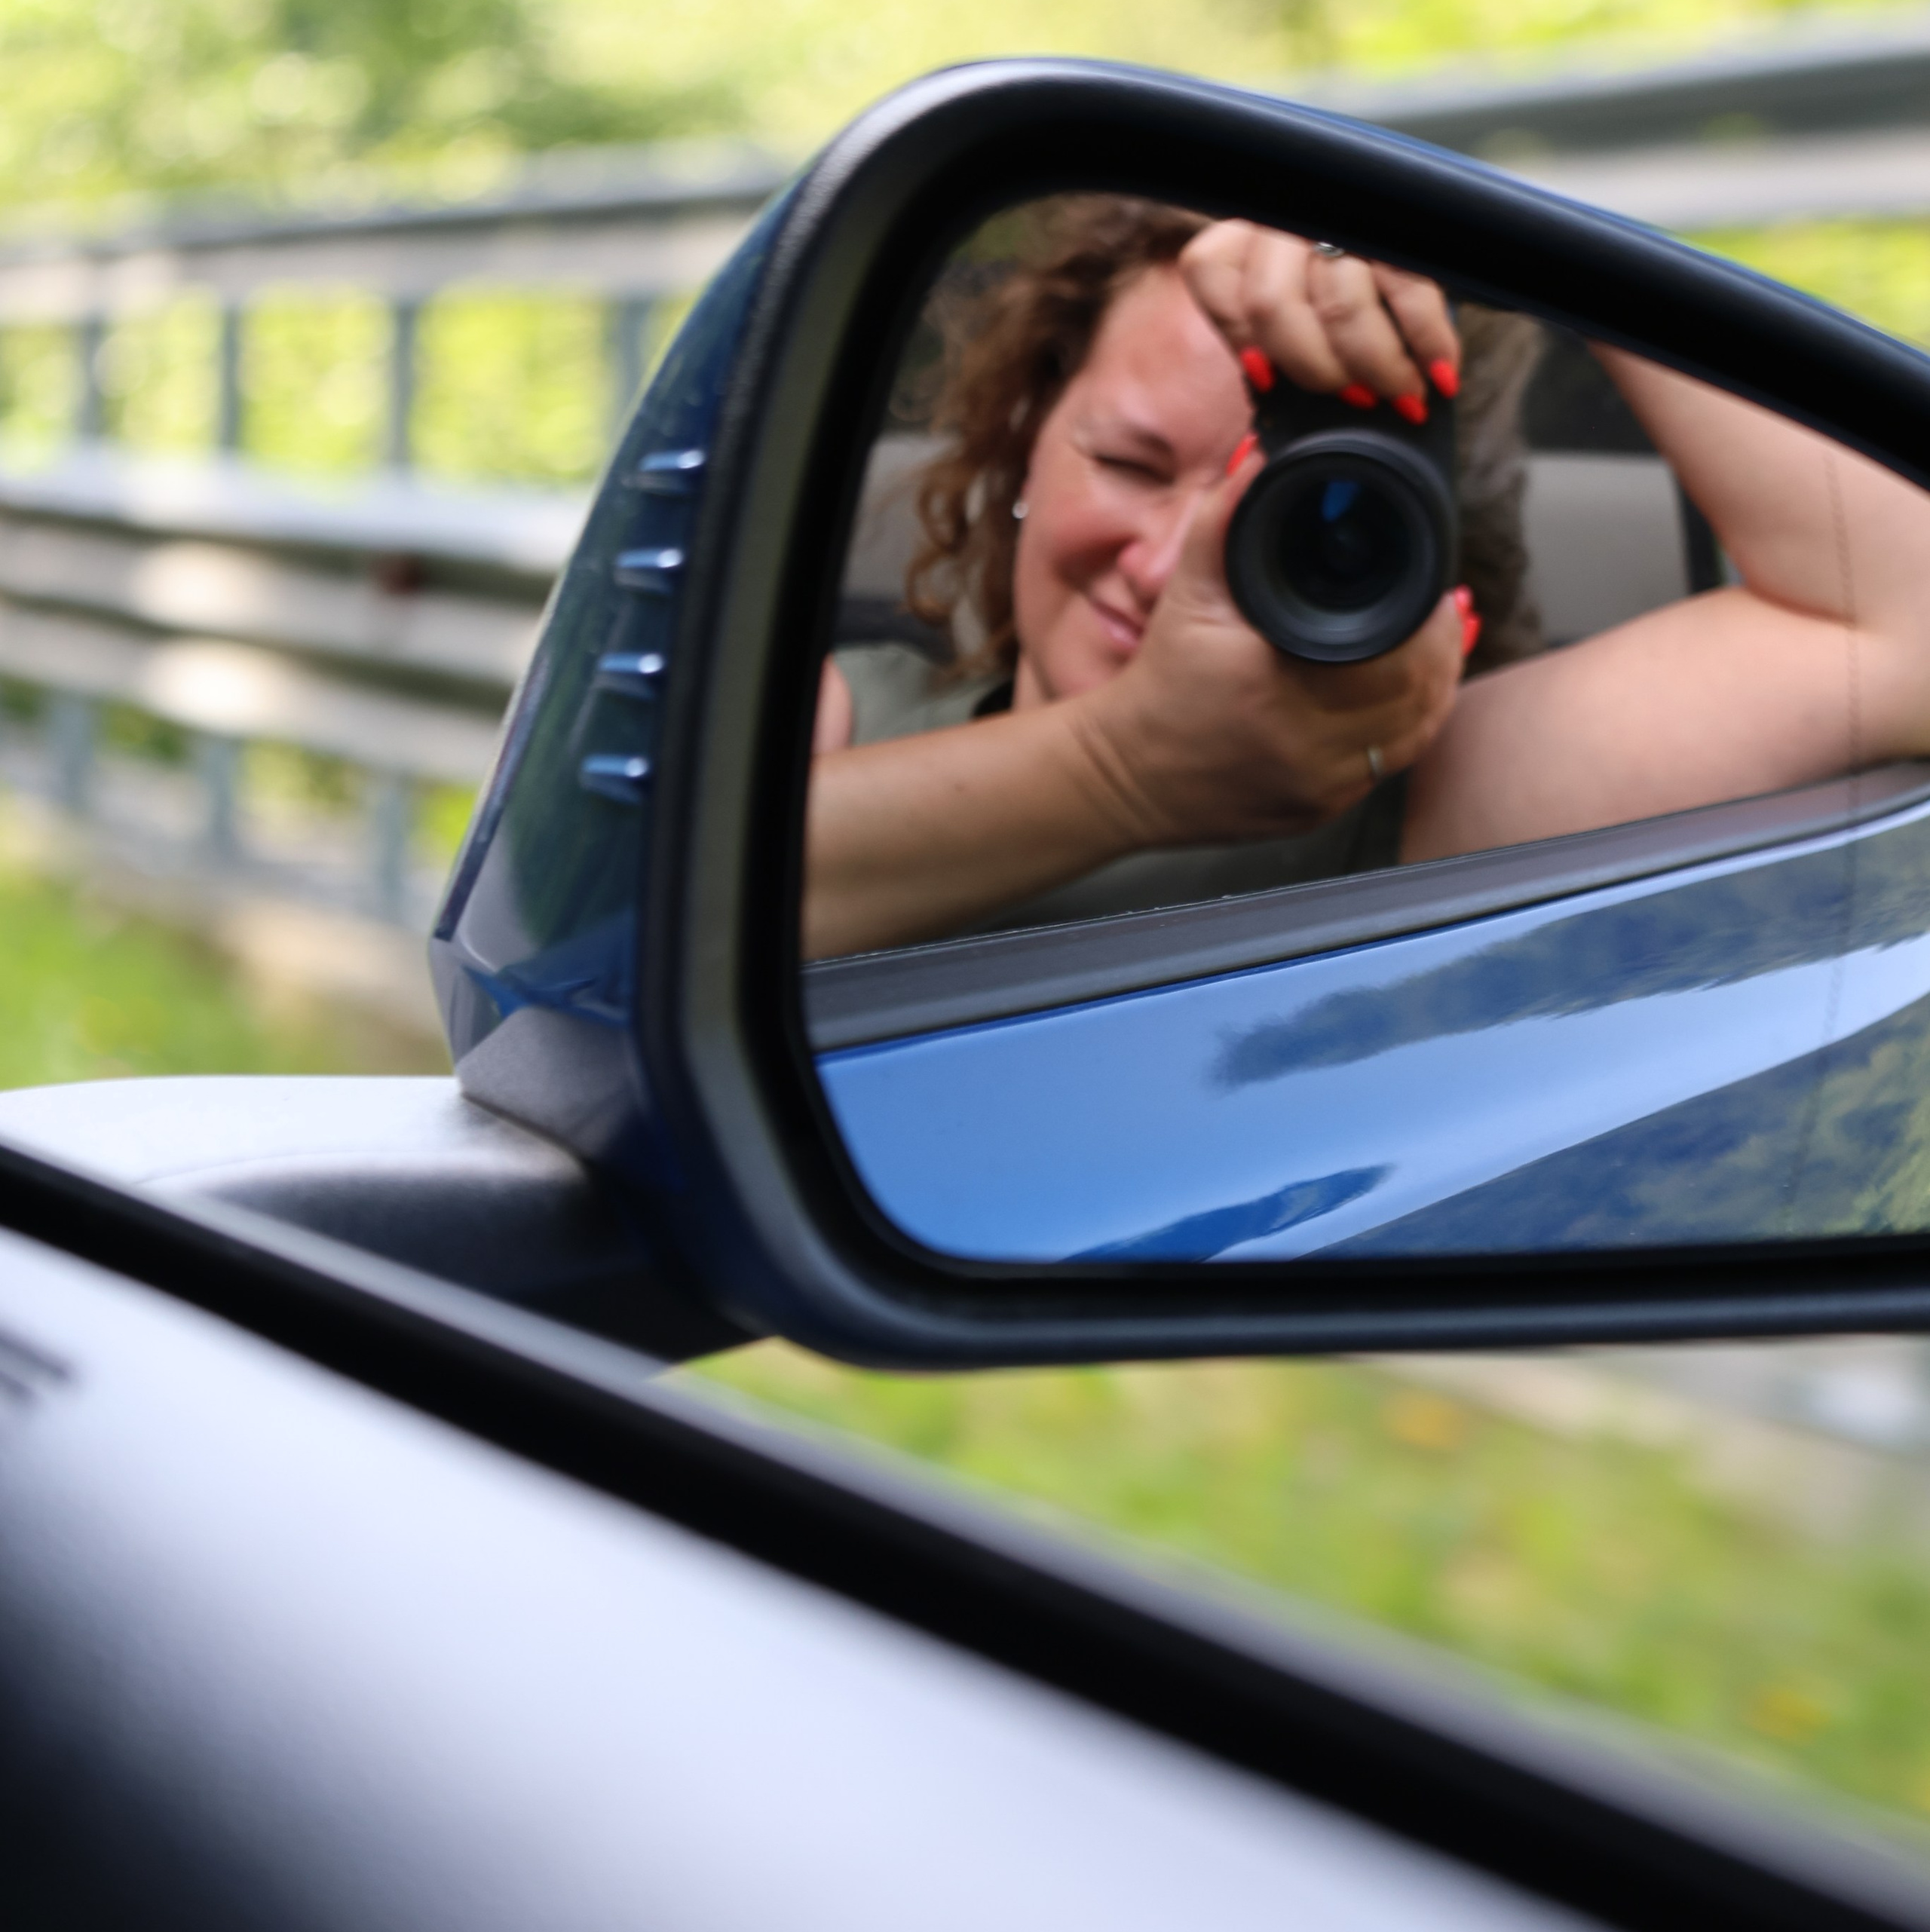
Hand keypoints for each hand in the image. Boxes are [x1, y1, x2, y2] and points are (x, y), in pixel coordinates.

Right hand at [1067, 442, 1464, 847]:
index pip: (1399, 656)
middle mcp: (1307, 748)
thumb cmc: (1159, 682)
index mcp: (1282, 689)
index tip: (1436, 589)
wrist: (1125, 774)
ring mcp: (1319, 789)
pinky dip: (1401, 730)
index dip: (1431, 621)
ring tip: (1434, 650)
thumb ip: (1224, 522)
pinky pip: (1384, 768)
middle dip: (1440, 651)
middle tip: (1442, 614)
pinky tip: (1403, 699)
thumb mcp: (1186, 593)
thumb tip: (1262, 462)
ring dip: (1431, 691)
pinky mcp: (1320, 812)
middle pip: (1419, 697)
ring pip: (1411, 737)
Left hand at [1178, 221, 1459, 414]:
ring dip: (1378, 365)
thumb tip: (1247, 459)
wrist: (1413, 230)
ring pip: (1340, 303)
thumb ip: (1265, 363)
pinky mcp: (1403, 227)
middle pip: (1273, 305)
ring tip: (1403, 397)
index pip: (1213, 274)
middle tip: (1354, 400)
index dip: (1241, 337)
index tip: (1268, 381)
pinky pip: (1412, 289)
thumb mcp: (1287, 319)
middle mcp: (1287, 217)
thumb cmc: (1332, 297)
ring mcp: (1344, 214)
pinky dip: (1428, 342)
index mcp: (1243, 235)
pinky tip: (1441, 377)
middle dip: (1315, 369)